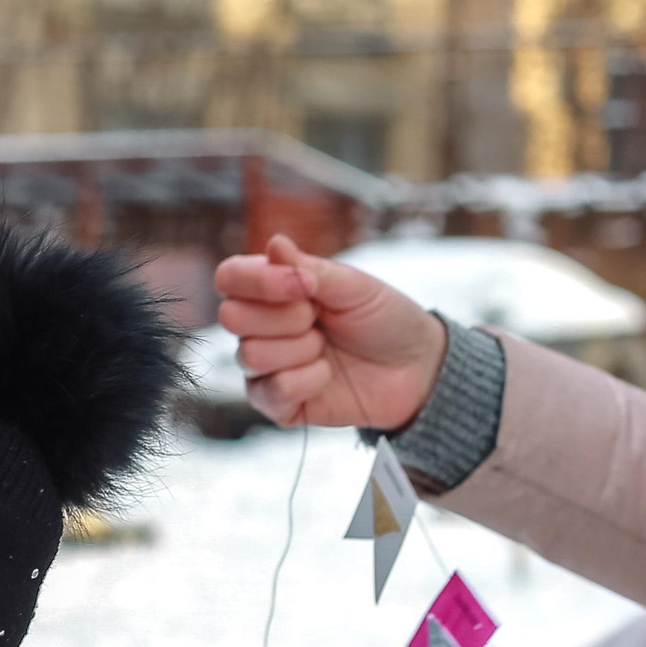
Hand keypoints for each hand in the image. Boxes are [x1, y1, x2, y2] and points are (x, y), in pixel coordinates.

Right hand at [213, 234, 447, 430]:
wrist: (415, 367)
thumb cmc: (384, 319)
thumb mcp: (354, 286)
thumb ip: (311, 269)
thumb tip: (274, 243)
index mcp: (272, 290)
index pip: (230, 277)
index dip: (257, 281)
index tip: (305, 287)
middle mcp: (259, 327)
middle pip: (232, 317)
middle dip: (285, 317)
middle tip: (320, 319)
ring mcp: (264, 367)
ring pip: (250, 355)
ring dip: (300, 350)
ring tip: (326, 349)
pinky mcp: (276, 403)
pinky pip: (271, 392)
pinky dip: (307, 381)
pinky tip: (326, 376)